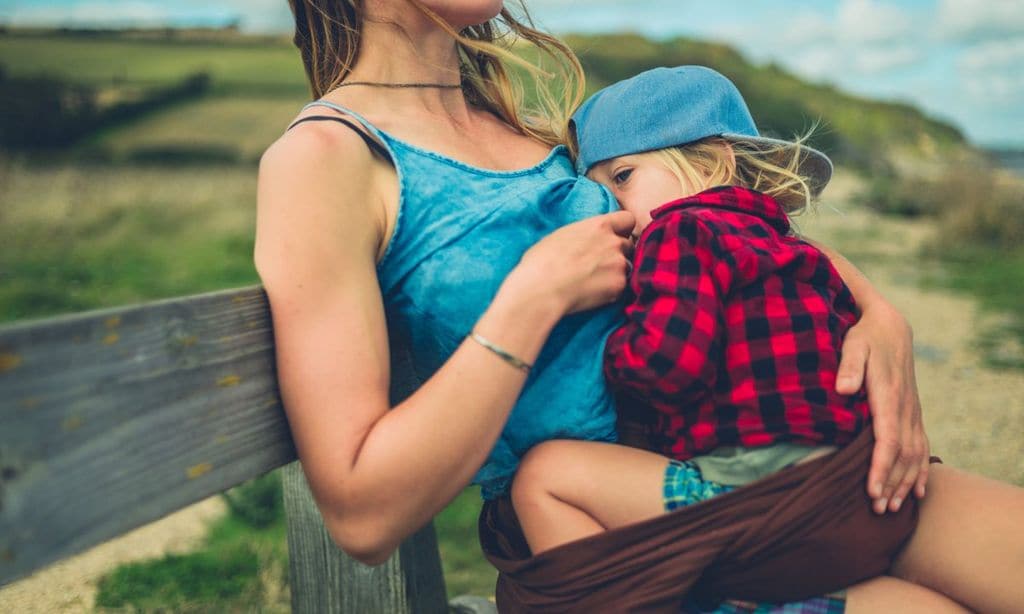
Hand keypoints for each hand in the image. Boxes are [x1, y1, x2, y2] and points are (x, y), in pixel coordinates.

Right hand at [507, 210, 635, 314]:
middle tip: (599, 264)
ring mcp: (619, 265)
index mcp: (600, 226)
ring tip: (592, 281)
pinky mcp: (619, 286)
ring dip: (615, 273)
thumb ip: (584, 234)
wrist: (541, 288)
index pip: (628, 219)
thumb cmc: (542, 261)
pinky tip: (592, 293)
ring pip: (626, 267)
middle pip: (628, 245)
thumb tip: (586, 240)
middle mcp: (614, 242)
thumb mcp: (562, 235)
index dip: (622, 229)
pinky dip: (611, 290)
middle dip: (618, 253)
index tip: (614, 237)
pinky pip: (621, 287)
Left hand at [836, 303, 928, 513]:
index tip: (870, 490)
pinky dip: (921, 471)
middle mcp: (905, 409)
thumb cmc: (865, 336)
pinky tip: (917, 493)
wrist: (890, 326)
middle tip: (877, 510)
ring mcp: (912, 412)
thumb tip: (844, 389)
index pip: (887, 440)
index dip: (879, 467)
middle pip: (902, 455)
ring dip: (905, 483)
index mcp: (889, 397)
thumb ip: (848, 365)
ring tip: (892, 509)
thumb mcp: (853, 344)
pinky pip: (922, 447)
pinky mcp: (912, 413)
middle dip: (891, 483)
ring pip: (915, 455)